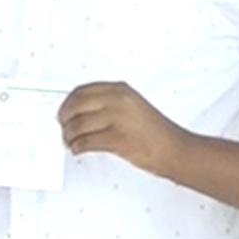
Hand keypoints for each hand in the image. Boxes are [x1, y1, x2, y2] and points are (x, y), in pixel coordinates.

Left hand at [58, 82, 188, 179]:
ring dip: (69, 136)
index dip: (68, 102)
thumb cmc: (156, 132)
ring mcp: (117, 118)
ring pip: (78, 124)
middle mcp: (117, 100)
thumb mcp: (133, 106)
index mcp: (120, 90)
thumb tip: (83, 111)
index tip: (63, 111)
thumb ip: (109, 104)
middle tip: (63, 127)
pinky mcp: (116, 138)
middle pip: (76, 105)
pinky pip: (86, 141)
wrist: (174, 149)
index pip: (82, 90)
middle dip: (65, 118)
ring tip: (70, 141)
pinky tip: (78, 149)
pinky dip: (78, 147)